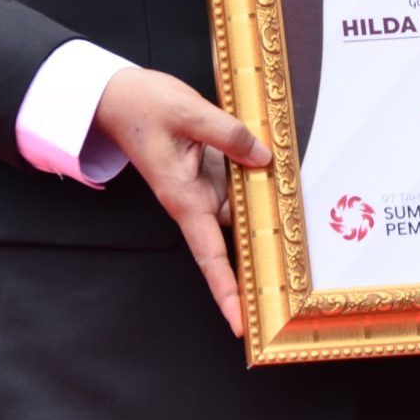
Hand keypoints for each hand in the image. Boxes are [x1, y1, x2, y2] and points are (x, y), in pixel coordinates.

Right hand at [91, 68, 271, 336]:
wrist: (118, 97)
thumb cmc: (143, 107)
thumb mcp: (189, 112)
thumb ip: (229, 134)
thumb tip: (263, 157)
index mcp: (183, 198)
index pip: (208, 255)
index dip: (226, 291)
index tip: (241, 323)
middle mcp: (195, 200)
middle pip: (233, 240)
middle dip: (259, 262)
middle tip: (293, 291)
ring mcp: (204, 186)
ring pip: (243, 210)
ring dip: (267, 217)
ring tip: (302, 235)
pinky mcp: (210, 170)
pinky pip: (241, 183)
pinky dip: (261, 186)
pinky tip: (285, 181)